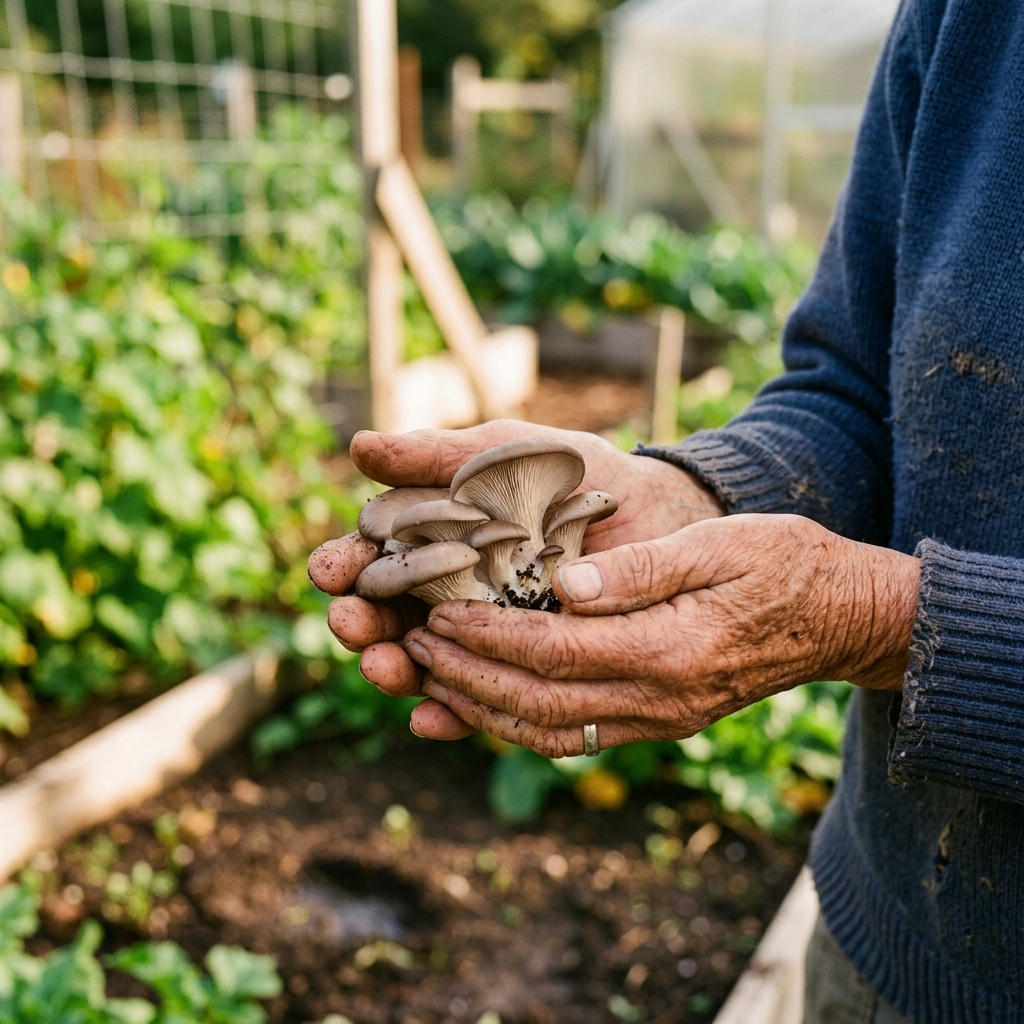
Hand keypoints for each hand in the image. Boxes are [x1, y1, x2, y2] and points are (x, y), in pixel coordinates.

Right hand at [307, 420, 723, 738]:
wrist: (656, 509)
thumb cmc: (576, 473)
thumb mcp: (505, 454)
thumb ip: (439, 455)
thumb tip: (359, 450)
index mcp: (433, 539)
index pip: (374, 558)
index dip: (347, 565)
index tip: (330, 570)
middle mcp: (448, 590)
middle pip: (386, 617)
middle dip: (362, 624)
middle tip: (351, 624)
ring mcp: (484, 633)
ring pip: (424, 662)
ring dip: (397, 670)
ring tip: (385, 667)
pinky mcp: (522, 667)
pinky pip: (481, 698)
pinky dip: (451, 712)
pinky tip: (432, 717)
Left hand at [399, 514, 920, 754]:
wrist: (842, 617)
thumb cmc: (784, 564)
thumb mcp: (721, 545)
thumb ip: (642, 568)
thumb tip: (566, 584)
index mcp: (669, 649)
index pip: (555, 650)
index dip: (488, 633)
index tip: (437, 611)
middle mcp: (660, 699)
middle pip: (540, 701)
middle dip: (467, 675)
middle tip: (412, 645)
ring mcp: (661, 719)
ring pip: (551, 731)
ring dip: (484, 709)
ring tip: (431, 678)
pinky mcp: (660, 720)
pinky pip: (578, 736)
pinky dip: (522, 724)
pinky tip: (486, 702)